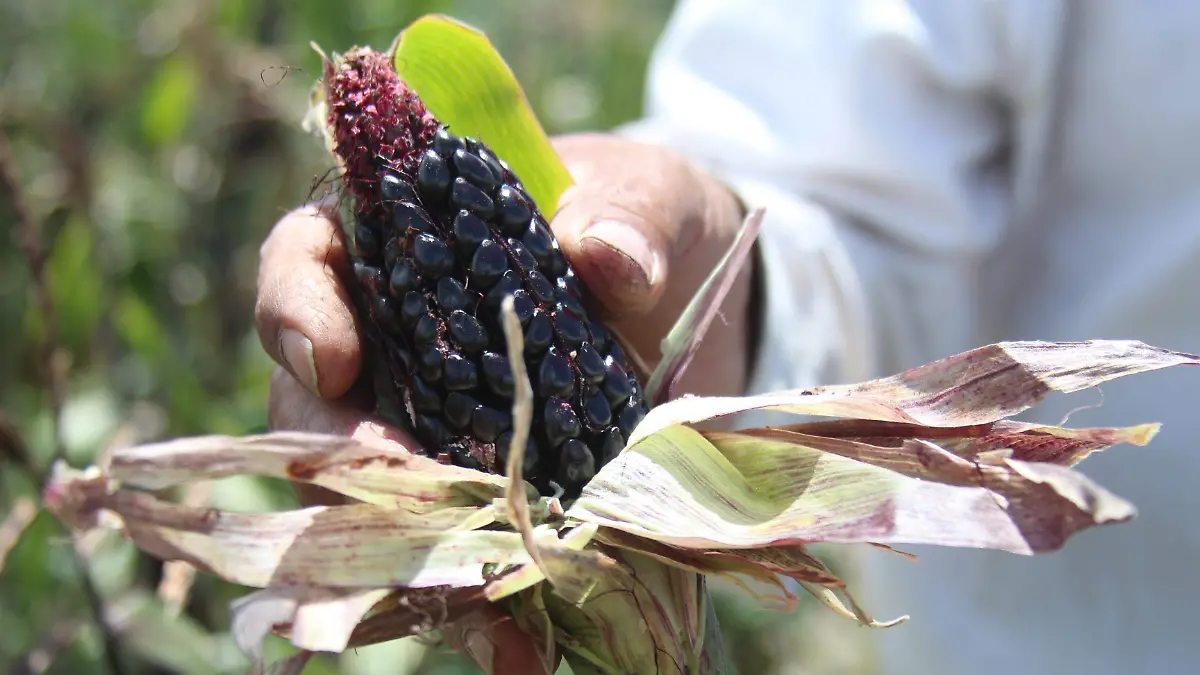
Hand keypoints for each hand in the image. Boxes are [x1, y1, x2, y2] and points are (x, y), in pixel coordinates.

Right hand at [253, 134, 750, 672]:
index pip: (308, 258)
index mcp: (403, 238)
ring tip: (481, 614)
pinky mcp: (484, 482)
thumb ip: (630, 215)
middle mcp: (392, 337)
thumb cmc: (650, 221)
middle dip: (344, 458)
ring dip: (411, 556)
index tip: (335, 359)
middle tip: (408, 495)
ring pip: (372, 494)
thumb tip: (608, 259)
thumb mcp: (652, 198)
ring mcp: (430, 419)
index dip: (298, 308)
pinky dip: (477, 595)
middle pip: (316, 399)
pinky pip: (452, 544)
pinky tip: (520, 641)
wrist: (698, 295)